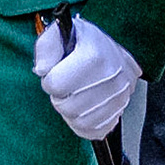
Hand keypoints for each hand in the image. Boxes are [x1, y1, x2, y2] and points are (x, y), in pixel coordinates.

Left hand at [33, 15, 140, 139]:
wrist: (110, 49)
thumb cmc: (81, 42)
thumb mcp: (59, 34)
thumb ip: (46, 48)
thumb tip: (42, 70)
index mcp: (95, 56)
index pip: (56, 85)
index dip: (48, 81)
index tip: (54, 74)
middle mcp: (113, 78)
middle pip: (68, 107)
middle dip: (59, 97)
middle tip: (64, 86)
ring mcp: (121, 97)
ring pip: (81, 121)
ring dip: (70, 111)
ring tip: (73, 95)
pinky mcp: (121, 112)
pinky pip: (96, 131)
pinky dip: (83, 124)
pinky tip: (81, 109)